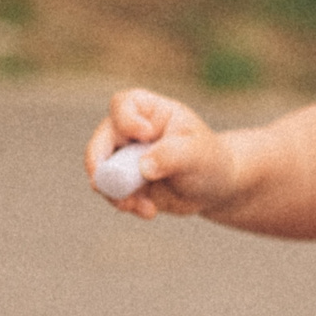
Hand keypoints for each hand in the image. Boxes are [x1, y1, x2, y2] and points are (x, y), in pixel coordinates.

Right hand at [86, 88, 238, 219]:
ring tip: (140, 206)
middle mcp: (130, 132)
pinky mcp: (125, 183)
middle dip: (101, 164)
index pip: (123, 104)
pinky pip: (112, 193)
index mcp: (149, 111)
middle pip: (101, 140)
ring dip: (116, 191)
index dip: (126, 119)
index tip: (144, 135)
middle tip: (103, 183)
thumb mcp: (198, 154)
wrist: (214, 189)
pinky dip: (126, 204)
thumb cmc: (209, 160)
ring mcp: (124, 158)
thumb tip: (143, 167)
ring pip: (102, 171)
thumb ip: (172, 155)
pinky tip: (149, 211)